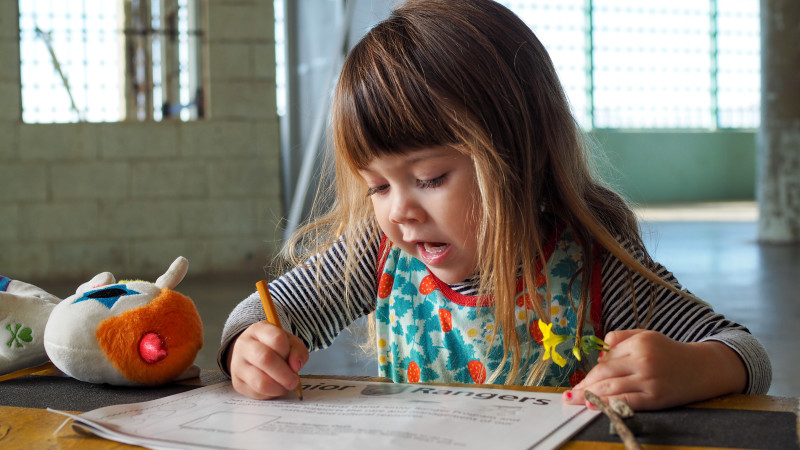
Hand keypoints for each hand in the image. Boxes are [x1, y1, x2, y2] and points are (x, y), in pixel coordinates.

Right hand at [228, 321, 309, 399]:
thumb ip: (297, 351)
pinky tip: (274, 388)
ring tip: (285, 386)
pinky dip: (270, 394)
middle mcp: (244, 345)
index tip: (295, 363)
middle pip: (265, 359)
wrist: (250, 355)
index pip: (276, 339)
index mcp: (259, 330)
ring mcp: (237, 364)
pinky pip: (256, 393)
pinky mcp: (237, 382)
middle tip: (294, 381)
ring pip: (260, 381)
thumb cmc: (274, 347)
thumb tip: (295, 366)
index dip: (289, 353)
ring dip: (278, 387)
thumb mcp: (289, 342)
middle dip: (285, 374)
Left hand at [563, 329, 745, 409]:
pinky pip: (626, 401)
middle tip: (570, 395)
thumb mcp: (646, 335)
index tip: (578, 382)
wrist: (703, 368)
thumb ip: (620, 338)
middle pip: (605, 373)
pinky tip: (594, 406)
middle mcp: (644, 360)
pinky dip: (607, 403)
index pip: (606, 359)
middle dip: (585, 385)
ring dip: (590, 396)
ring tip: (576, 401)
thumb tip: (599, 354)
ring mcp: (650, 380)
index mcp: (639, 343)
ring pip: (612, 387)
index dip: (590, 372)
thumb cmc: (670, 352)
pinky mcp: (656, 398)